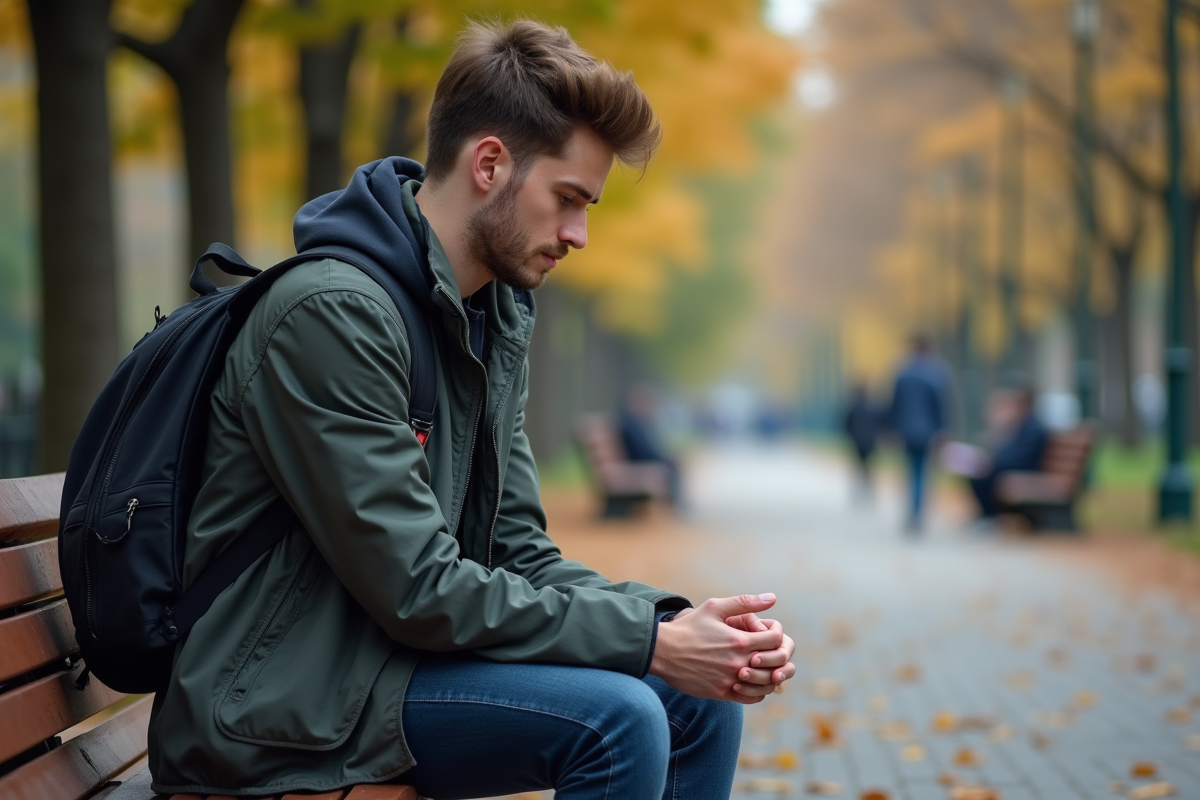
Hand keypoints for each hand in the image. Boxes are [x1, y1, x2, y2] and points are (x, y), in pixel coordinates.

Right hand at [650, 594, 783, 704]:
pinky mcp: (721, 693)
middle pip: (775, 663)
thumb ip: (745, 603)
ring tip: (764, 667)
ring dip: (770, 675)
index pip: (776, 640)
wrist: (663, 651)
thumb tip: (773, 597)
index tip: (768, 635)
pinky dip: (757, 691)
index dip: (777, 636)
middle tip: (769, 652)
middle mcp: (738, 662)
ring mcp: (730, 680)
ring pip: (766, 684)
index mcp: (739, 640)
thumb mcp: (715, 607)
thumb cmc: (690, 627)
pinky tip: (752, 682)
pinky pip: (750, 698)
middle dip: (776, 656)